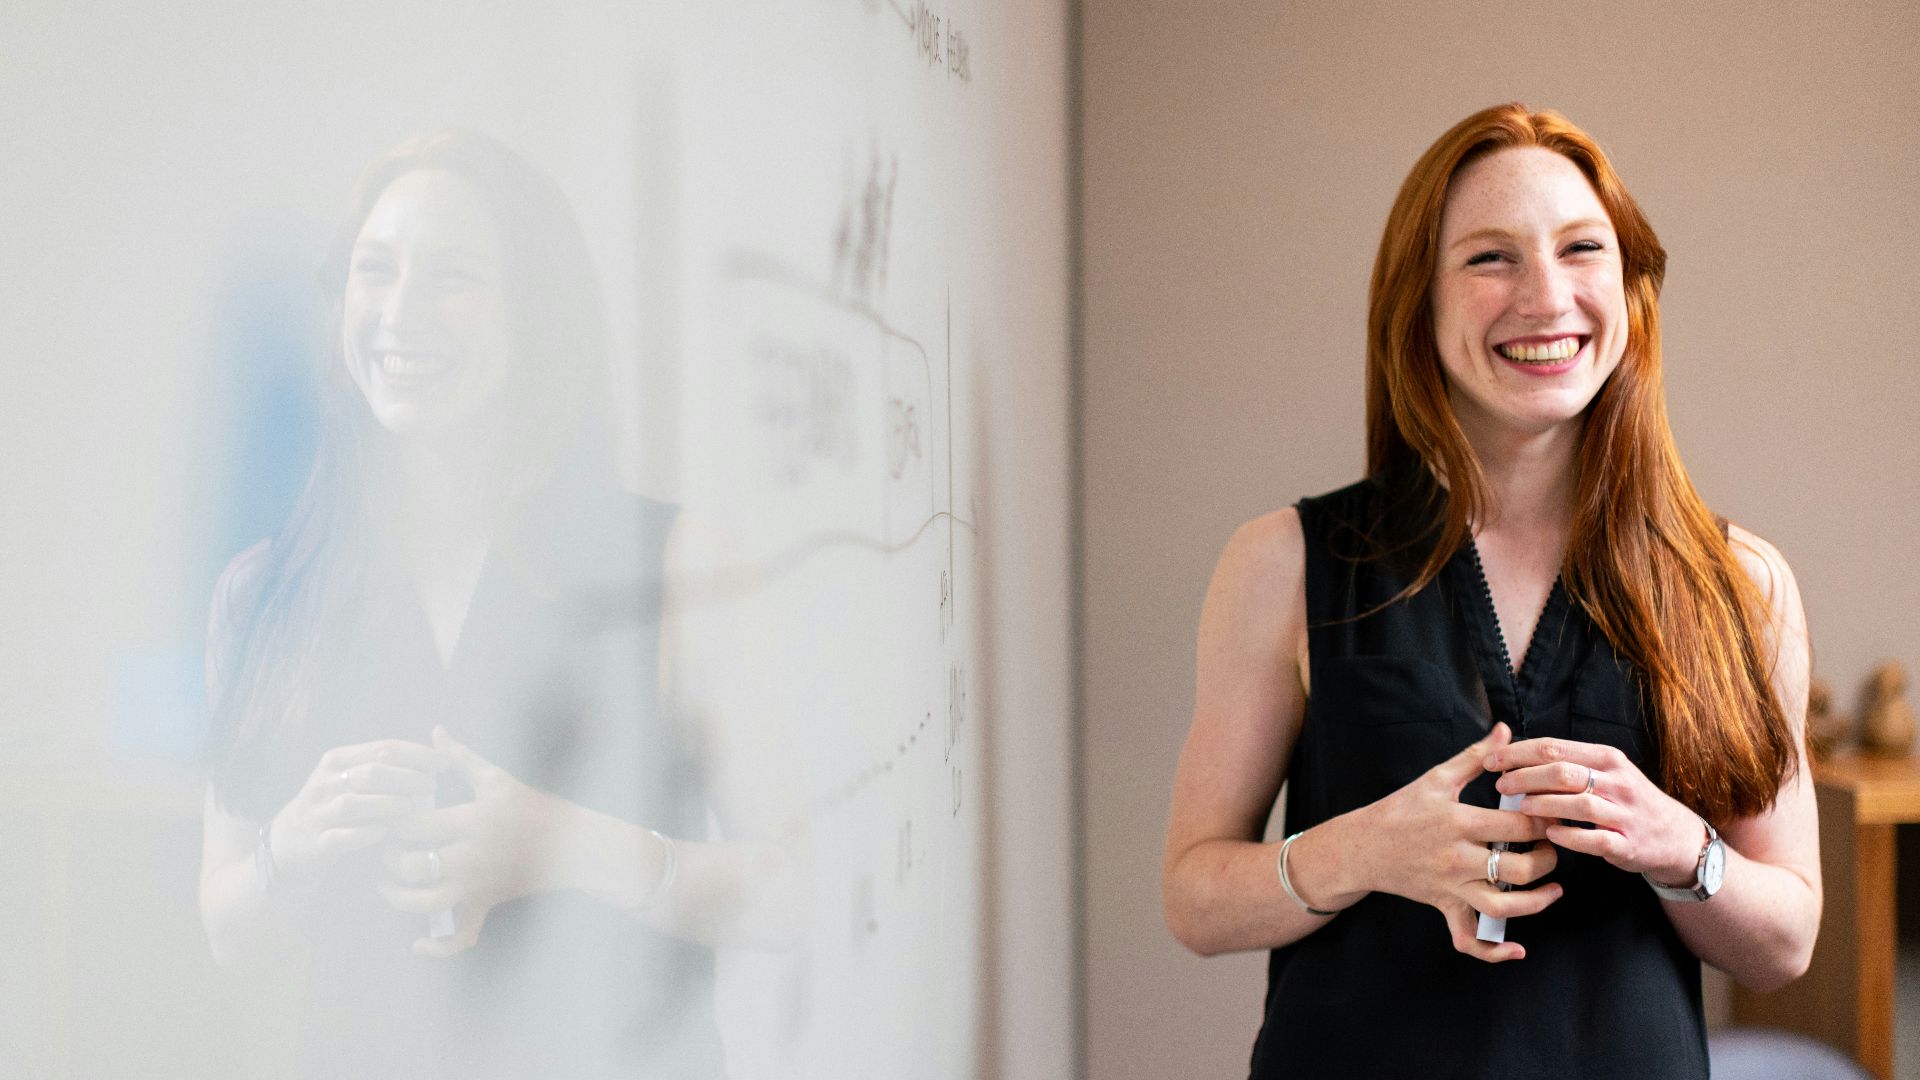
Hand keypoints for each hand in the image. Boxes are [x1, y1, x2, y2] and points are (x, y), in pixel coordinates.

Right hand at [268, 739, 446, 890]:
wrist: (287, 845)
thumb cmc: (333, 808)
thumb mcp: (350, 778)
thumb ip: (384, 765)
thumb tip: (436, 752)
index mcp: (337, 760)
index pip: (383, 748)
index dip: (418, 754)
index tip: (445, 763)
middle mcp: (325, 782)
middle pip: (371, 772)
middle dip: (407, 777)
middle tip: (432, 786)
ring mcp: (317, 813)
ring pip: (354, 804)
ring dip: (388, 804)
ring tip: (413, 807)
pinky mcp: (315, 843)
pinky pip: (341, 837)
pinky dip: (365, 834)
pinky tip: (385, 832)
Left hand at [378, 726, 575, 956]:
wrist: (572, 844)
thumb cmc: (532, 806)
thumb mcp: (496, 778)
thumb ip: (461, 757)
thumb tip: (435, 732)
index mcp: (471, 820)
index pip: (414, 824)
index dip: (390, 822)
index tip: (383, 815)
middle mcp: (470, 856)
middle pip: (410, 865)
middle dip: (387, 859)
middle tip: (382, 848)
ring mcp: (477, 884)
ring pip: (425, 902)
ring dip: (398, 898)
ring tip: (387, 885)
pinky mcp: (486, 903)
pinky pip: (461, 935)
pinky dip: (438, 946)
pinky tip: (417, 944)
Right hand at [1356, 722, 1560, 961]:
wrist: (1362, 847)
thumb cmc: (1400, 809)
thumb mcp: (1436, 778)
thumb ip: (1476, 756)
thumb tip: (1505, 731)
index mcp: (1458, 822)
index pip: (1518, 826)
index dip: (1546, 821)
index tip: (1557, 813)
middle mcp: (1457, 859)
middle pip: (1520, 869)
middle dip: (1548, 859)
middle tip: (1555, 846)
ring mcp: (1451, 887)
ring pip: (1504, 907)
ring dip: (1537, 902)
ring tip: (1554, 888)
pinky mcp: (1445, 907)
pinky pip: (1469, 939)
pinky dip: (1493, 952)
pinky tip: (1517, 949)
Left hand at [1485, 737, 1705, 884]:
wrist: (1676, 836)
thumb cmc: (1627, 800)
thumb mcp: (1606, 772)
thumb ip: (1568, 762)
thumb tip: (1516, 755)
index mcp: (1606, 758)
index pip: (1554, 748)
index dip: (1518, 753)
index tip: (1491, 760)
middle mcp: (1617, 782)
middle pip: (1562, 772)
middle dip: (1525, 777)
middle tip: (1500, 785)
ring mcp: (1624, 814)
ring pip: (1578, 803)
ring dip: (1543, 804)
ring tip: (1520, 807)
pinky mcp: (1627, 844)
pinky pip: (1595, 839)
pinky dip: (1569, 836)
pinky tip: (1549, 833)